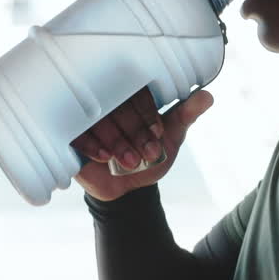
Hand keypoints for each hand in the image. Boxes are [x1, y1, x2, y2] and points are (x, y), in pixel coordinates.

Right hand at [71, 86, 214, 201]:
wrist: (127, 188)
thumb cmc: (148, 154)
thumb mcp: (170, 136)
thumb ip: (185, 115)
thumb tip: (207, 96)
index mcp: (129, 93)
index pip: (137, 91)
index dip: (148, 113)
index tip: (159, 134)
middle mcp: (106, 99)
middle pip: (116, 104)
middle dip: (135, 130)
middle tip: (149, 153)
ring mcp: (86, 116)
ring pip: (97, 118)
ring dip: (117, 140)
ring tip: (132, 162)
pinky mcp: (71, 134)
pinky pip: (76, 133)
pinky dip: (92, 145)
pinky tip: (105, 157)